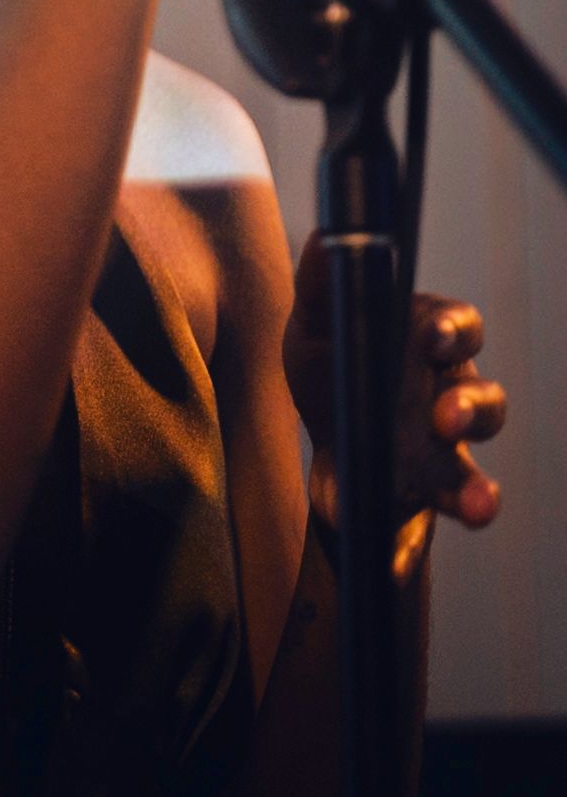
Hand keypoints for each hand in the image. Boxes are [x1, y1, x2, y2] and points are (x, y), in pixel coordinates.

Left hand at [284, 235, 506, 580]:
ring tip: (476, 506)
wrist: (324, 449)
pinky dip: (424, 541)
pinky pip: (443, 521)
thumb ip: (320, 283)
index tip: (434, 338)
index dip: (453, 331)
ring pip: (477, 470)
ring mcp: (446, 454)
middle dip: (470, 408)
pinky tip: (402, 559)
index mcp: (425, 346)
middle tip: (445, 417)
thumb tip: (326, 236)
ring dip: (480, 486)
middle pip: (483, 398)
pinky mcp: (429, 501)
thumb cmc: (329, 369)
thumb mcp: (312, 325)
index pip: (458, 328)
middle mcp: (448, 396)